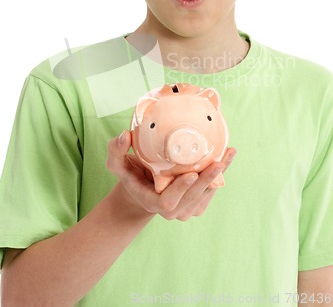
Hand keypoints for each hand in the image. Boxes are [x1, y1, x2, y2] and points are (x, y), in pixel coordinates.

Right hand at [106, 130, 235, 220]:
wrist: (143, 188)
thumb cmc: (130, 174)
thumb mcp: (117, 164)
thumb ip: (116, 150)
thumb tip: (125, 135)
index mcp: (153, 202)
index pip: (168, 202)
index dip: (180, 189)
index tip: (191, 174)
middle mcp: (171, 211)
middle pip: (193, 198)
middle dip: (207, 180)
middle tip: (218, 161)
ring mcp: (186, 210)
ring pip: (205, 195)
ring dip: (219, 175)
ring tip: (229, 154)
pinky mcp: (197, 205)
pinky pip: (211, 193)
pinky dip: (221, 176)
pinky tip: (227, 158)